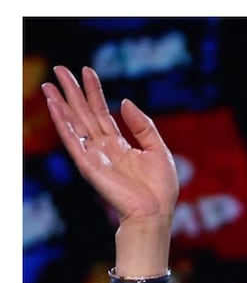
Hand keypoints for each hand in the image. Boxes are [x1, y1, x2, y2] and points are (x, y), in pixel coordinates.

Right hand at [41, 65, 177, 276]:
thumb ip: (142, 126)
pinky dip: (63, 123)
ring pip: (73, 124)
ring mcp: (93, 156)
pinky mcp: (88, 165)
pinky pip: (72, 140)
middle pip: (83, 114)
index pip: (102, 113)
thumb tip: (124, 102)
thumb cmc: (160, 189)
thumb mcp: (158, 150)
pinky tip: (55, 106)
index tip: (87, 71)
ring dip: (60, 104)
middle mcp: (102, 149)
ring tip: (49, 84)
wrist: (156, 213)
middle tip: (60, 69)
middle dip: (72, 92)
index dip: (94, 92)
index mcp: (118, 145)